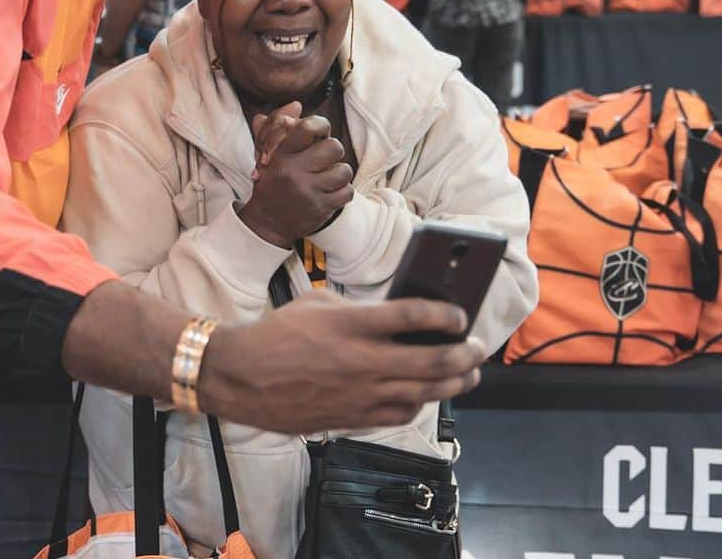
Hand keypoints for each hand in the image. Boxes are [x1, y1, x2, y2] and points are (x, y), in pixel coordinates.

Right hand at [201, 293, 484, 433]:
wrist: (243, 376)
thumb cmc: (278, 332)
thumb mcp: (319, 303)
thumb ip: (358, 308)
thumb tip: (393, 315)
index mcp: (351, 323)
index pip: (413, 316)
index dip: (445, 314)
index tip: (461, 314)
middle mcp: (362, 360)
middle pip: (431, 361)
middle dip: (464, 355)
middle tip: (478, 347)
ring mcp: (360, 393)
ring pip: (424, 393)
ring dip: (454, 384)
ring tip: (468, 375)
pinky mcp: (353, 418)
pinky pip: (401, 414)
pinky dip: (421, 403)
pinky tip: (429, 395)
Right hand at [240, 116, 353, 247]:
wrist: (267, 222)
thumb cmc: (271, 182)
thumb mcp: (267, 152)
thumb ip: (277, 125)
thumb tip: (296, 105)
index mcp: (281, 155)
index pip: (309, 127)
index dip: (320, 126)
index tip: (318, 134)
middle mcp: (294, 172)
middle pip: (334, 147)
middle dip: (332, 151)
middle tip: (324, 158)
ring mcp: (309, 192)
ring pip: (344, 170)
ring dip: (339, 173)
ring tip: (328, 177)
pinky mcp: (321, 209)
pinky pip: (347, 192)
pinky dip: (342, 191)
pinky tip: (330, 192)